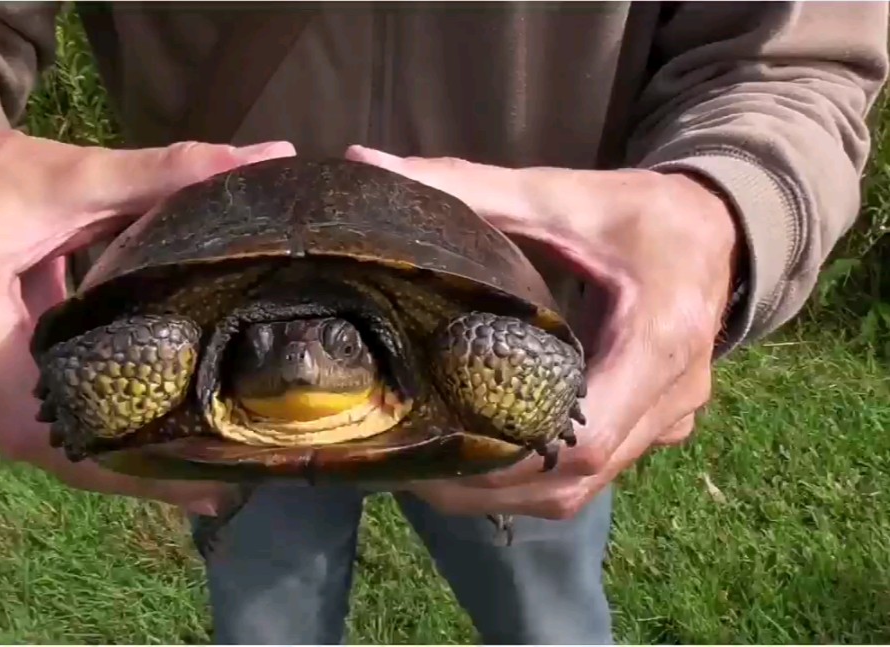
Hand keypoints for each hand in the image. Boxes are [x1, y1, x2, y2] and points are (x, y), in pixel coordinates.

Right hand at [0, 108, 295, 514]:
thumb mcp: (80, 173)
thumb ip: (170, 172)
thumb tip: (269, 161)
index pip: (37, 411)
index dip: (111, 450)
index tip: (190, 466)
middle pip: (47, 443)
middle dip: (129, 470)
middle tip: (215, 484)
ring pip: (43, 444)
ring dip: (114, 465)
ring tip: (199, 481)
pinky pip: (38, 426)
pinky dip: (94, 439)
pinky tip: (154, 451)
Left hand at [345, 145, 740, 519]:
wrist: (718, 228)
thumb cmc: (640, 211)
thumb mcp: (559, 194)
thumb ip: (467, 186)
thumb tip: (362, 163)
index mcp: (659, 337)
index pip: (583, 438)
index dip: (507, 460)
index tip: (434, 451)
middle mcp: (673, 395)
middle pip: (576, 476)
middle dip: (490, 484)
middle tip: (412, 466)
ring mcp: (671, 419)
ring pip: (585, 487)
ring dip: (510, 491)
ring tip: (436, 470)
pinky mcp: (660, 426)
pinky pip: (597, 474)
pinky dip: (538, 479)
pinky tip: (485, 460)